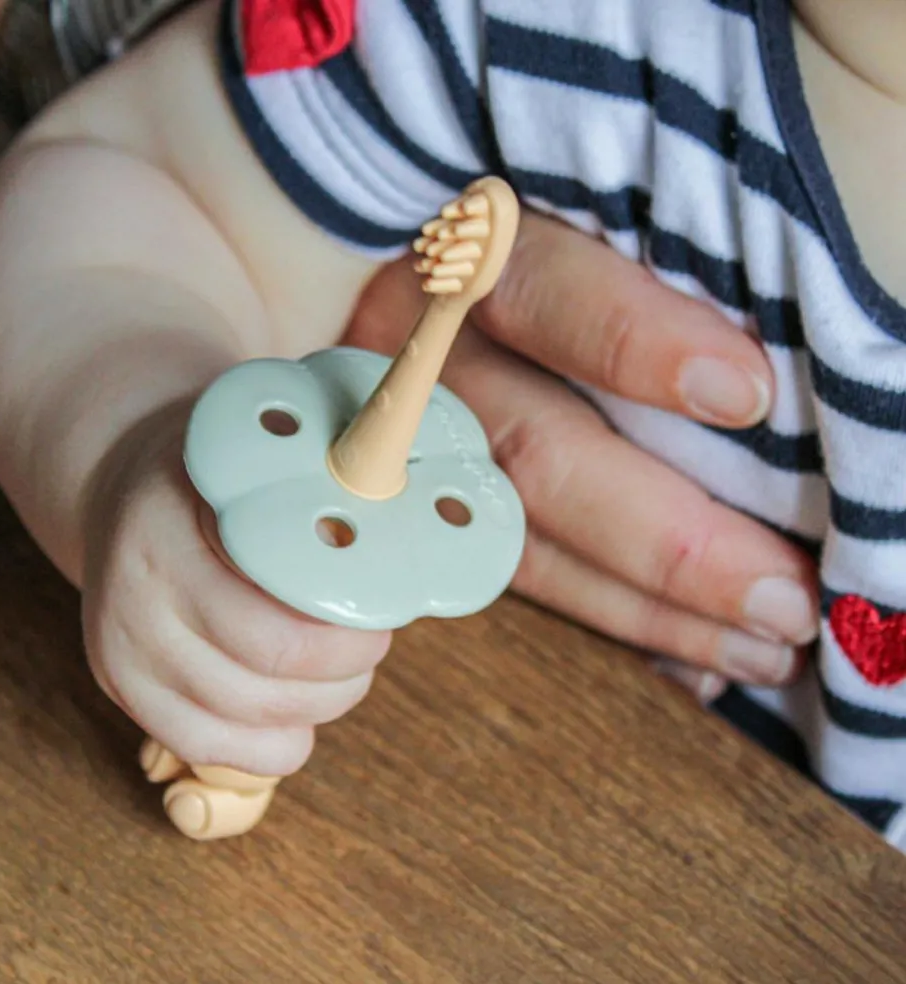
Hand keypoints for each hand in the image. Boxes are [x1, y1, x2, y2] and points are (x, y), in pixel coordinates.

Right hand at [80, 407, 389, 774]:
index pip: (276, 618)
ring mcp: (124, 661)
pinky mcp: (129, 700)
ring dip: (322, 702)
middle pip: (272, 672)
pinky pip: (218, 751)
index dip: (348, 627)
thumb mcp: (247, 457)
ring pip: (252, 720)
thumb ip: (310, 490)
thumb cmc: (204, 481)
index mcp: (165, 536)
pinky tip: (298, 704)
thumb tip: (401, 530)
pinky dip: (278, 739)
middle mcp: (134, 606)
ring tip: (343, 667)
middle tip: (372, 639)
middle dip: (347, 666)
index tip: (385, 605)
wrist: (120, 502)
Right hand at [344, 211, 818, 701]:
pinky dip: (600, 619)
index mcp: (458, 255)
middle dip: (661, 537)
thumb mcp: (559, 208)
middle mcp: (417, 353)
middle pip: (528, 452)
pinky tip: (681, 657)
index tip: (743, 394)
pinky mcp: (418, 496)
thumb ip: (632, 244)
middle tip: (781, 598)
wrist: (379, 274)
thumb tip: (750, 367)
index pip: (536, 289)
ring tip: (757, 647)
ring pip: (513, 538)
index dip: (629, 339)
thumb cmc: (507, 240)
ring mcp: (406, 436)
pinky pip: (499, 577)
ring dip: (640, 605)